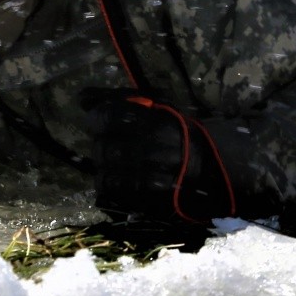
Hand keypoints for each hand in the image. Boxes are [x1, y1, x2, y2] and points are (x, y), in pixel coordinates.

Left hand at [84, 91, 236, 222]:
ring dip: (104, 167)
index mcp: (157, 119)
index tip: (101, 120)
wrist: (213, 165)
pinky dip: (109, 184)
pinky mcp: (150, 198)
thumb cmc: (180, 129)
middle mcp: (154, 146)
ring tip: (116, 163)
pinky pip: (114, 191)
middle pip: (104, 147)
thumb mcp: (157, 105)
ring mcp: (152, 175)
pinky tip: (118, 177)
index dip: (98, 118)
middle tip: (111, 143)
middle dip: (101, 145)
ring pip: (105, 172)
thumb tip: (82, 97)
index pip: (109, 116)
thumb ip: (119, 99)